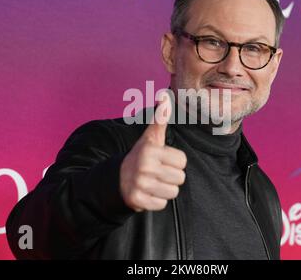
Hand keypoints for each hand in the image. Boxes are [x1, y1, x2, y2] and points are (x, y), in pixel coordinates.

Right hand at [120, 92, 186, 211]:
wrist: (118, 179)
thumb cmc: (141, 156)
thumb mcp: (150, 138)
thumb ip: (160, 118)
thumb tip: (164, 95)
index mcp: (150, 150)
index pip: (182, 161)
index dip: (174, 162)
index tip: (162, 160)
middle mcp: (144, 167)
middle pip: (180, 178)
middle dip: (171, 177)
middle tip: (157, 173)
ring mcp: (140, 184)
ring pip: (173, 192)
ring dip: (165, 189)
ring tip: (153, 182)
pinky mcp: (137, 200)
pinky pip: (162, 204)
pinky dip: (157, 200)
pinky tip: (148, 193)